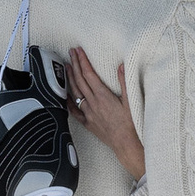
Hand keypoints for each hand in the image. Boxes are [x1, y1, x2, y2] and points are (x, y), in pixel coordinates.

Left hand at [68, 47, 143, 178]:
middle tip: (71, 53)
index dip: (82, 61)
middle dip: (74, 64)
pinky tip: (63, 93)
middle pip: (80, 80)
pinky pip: (73, 110)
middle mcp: (93, 103)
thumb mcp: (130, 101)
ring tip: (66, 66)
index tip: (78, 51)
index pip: (89, 74)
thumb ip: (124, 82)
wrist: (126, 144)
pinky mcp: (87, 123)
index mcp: (103, 96)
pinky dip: (67, 100)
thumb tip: (120, 65)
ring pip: (75, 92)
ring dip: (70, 78)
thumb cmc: (131, 123)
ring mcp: (88, 113)